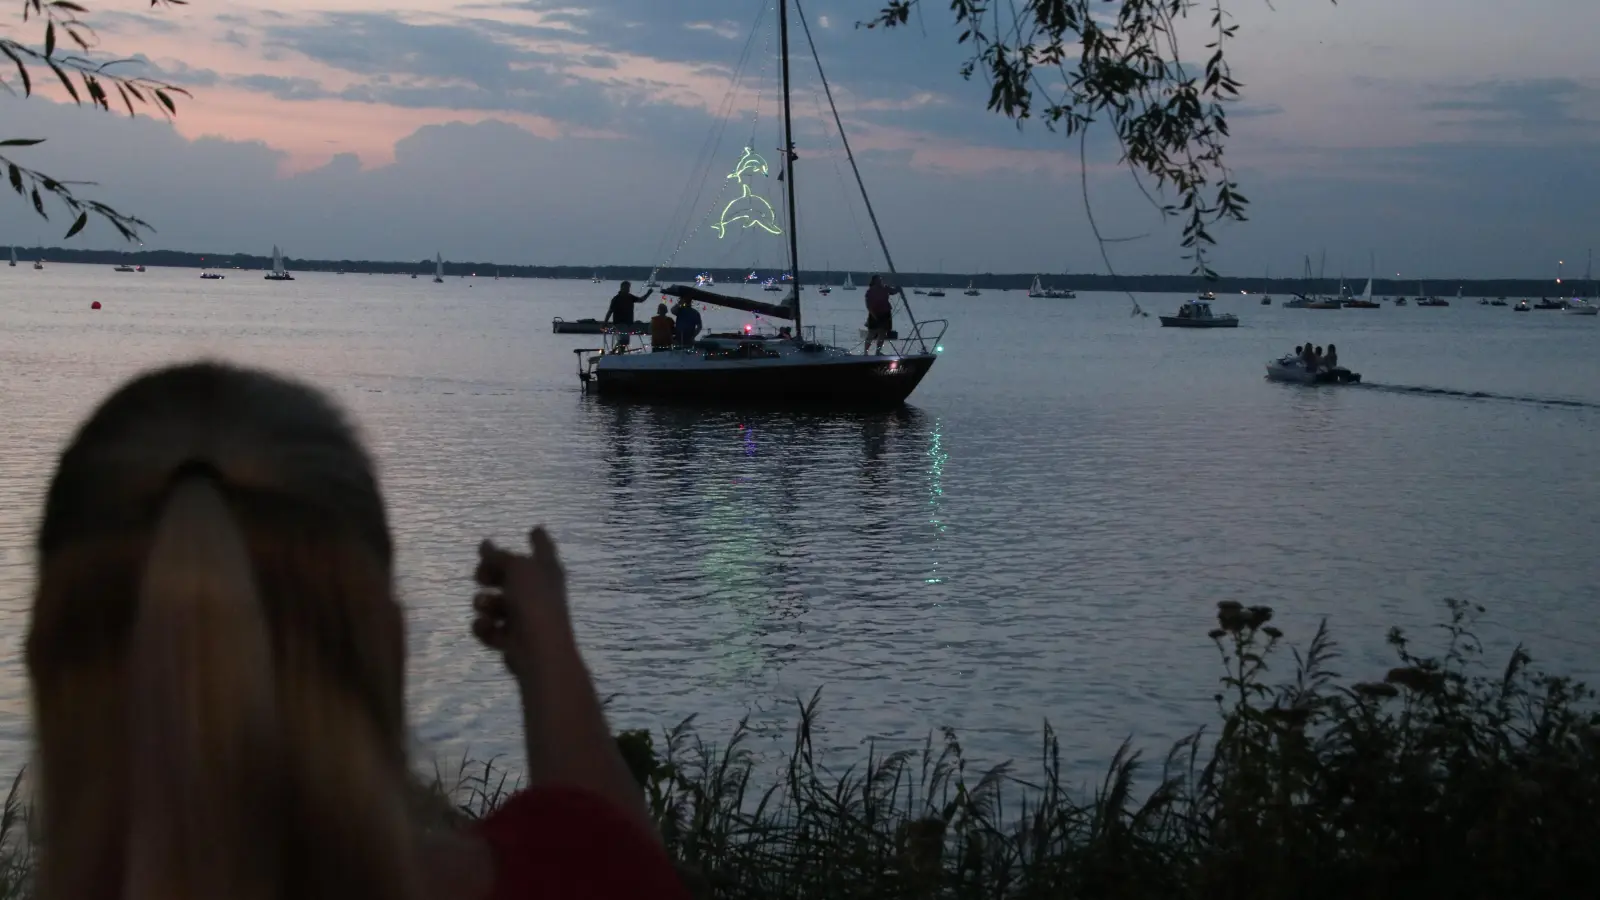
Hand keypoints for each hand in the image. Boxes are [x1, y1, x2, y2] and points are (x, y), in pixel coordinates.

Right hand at [473, 527, 571, 676]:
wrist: (539, 649)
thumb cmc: (534, 601)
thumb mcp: (516, 569)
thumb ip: (499, 557)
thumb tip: (485, 544)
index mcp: (546, 570)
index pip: (543, 548)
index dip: (539, 538)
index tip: (535, 529)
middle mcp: (537, 590)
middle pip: (509, 575)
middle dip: (491, 574)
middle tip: (481, 576)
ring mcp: (524, 616)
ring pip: (494, 602)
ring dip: (485, 603)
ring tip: (486, 607)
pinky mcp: (511, 638)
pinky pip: (489, 626)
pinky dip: (485, 626)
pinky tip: (487, 627)